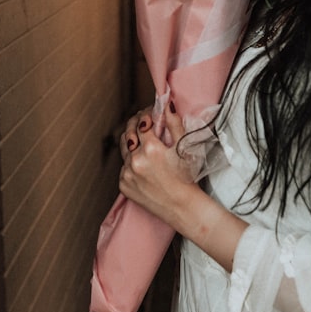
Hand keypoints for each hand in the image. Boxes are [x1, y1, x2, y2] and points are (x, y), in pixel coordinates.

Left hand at [119, 102, 199, 228]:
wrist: (183, 207)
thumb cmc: (187, 178)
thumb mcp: (184, 147)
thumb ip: (174, 123)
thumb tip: (166, 104)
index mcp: (151, 148)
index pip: (142, 122)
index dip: (147, 115)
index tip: (151, 114)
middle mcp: (136, 160)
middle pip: (128, 132)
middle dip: (135, 123)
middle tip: (143, 122)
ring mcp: (127, 173)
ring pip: (124, 150)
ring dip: (132, 142)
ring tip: (142, 141)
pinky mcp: (123, 185)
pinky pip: (123, 167)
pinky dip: (131, 162)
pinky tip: (143, 164)